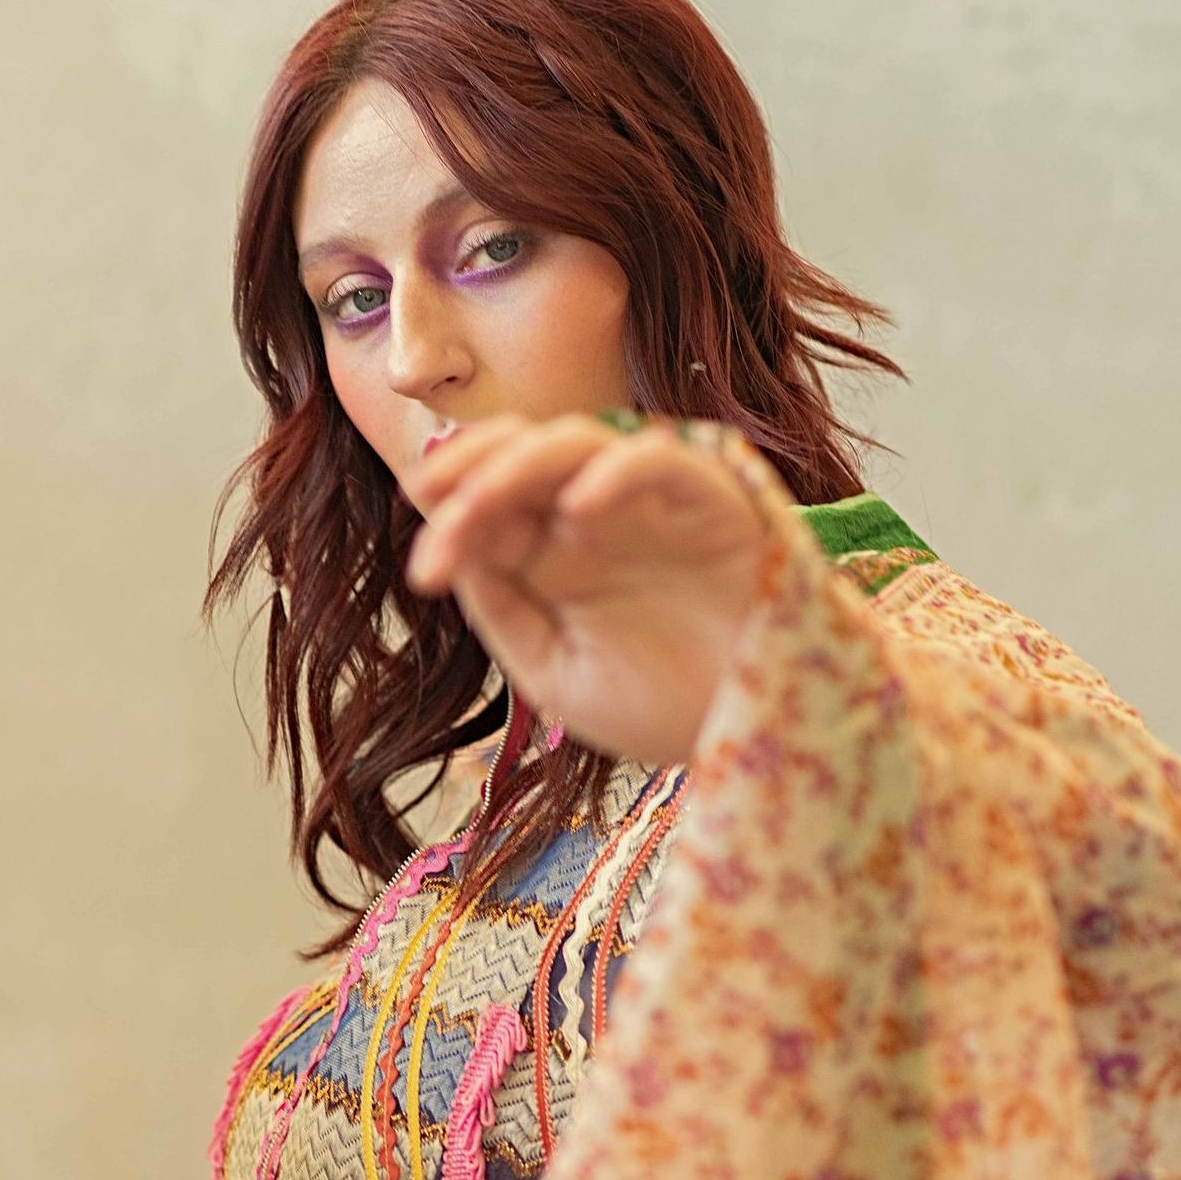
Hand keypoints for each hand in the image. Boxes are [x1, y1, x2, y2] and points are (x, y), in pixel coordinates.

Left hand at [406, 412, 775, 768]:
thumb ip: (504, 610)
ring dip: (518, 466)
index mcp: (551, 556)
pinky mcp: (710, 498)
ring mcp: (648, 503)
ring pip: (575, 443)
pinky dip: (617, 472)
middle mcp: (593, 518)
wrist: (756, 736)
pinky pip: (658, 461)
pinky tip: (578, 509)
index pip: (487, 510)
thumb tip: (453, 550)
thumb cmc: (662, 707)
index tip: (423, 574)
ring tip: (480, 503)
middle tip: (433, 505)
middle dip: (468, 471)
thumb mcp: (557, 673)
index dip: (448, 525)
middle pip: (518, 457)